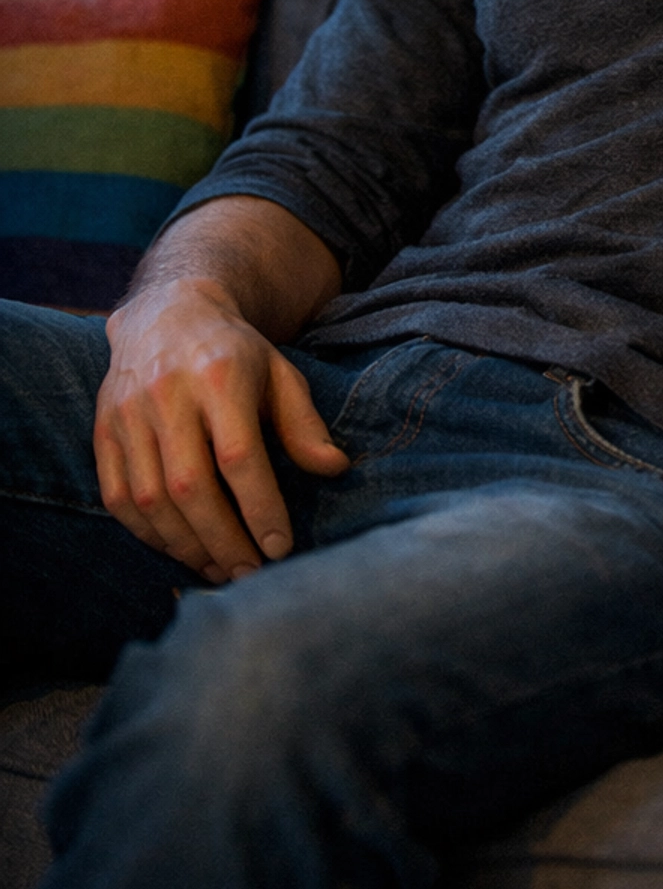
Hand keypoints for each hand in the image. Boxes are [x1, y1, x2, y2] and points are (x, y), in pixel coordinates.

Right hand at [96, 276, 348, 583]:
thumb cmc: (234, 353)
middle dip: (223, 540)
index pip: (238, 456)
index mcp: (219, 376)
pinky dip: (147, 533)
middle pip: (190, 487)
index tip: (279, 547)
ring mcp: (127, 414)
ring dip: (186, 545)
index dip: (259, 508)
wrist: (166, 314)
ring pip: (150, 499)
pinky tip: (179, 549)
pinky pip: (117, 497)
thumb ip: (304, 424)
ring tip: (219, 569)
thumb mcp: (280, 374)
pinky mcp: (103, 431)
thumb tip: (335, 469)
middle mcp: (167, 395)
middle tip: (250, 574)